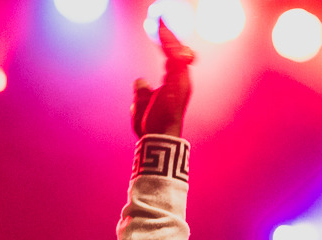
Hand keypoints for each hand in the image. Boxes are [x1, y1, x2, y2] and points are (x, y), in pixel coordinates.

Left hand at [132, 20, 193, 137]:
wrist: (156, 139)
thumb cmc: (150, 127)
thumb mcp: (141, 106)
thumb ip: (142, 93)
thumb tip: (140, 80)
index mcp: (173, 83)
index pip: (171, 56)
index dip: (165, 41)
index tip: (157, 27)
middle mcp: (181, 80)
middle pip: (177, 50)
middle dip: (168, 34)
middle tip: (157, 17)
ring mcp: (181, 81)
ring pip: (176, 52)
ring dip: (167, 36)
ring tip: (158, 21)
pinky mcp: (178, 83)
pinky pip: (175, 59)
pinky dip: (170, 46)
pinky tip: (162, 32)